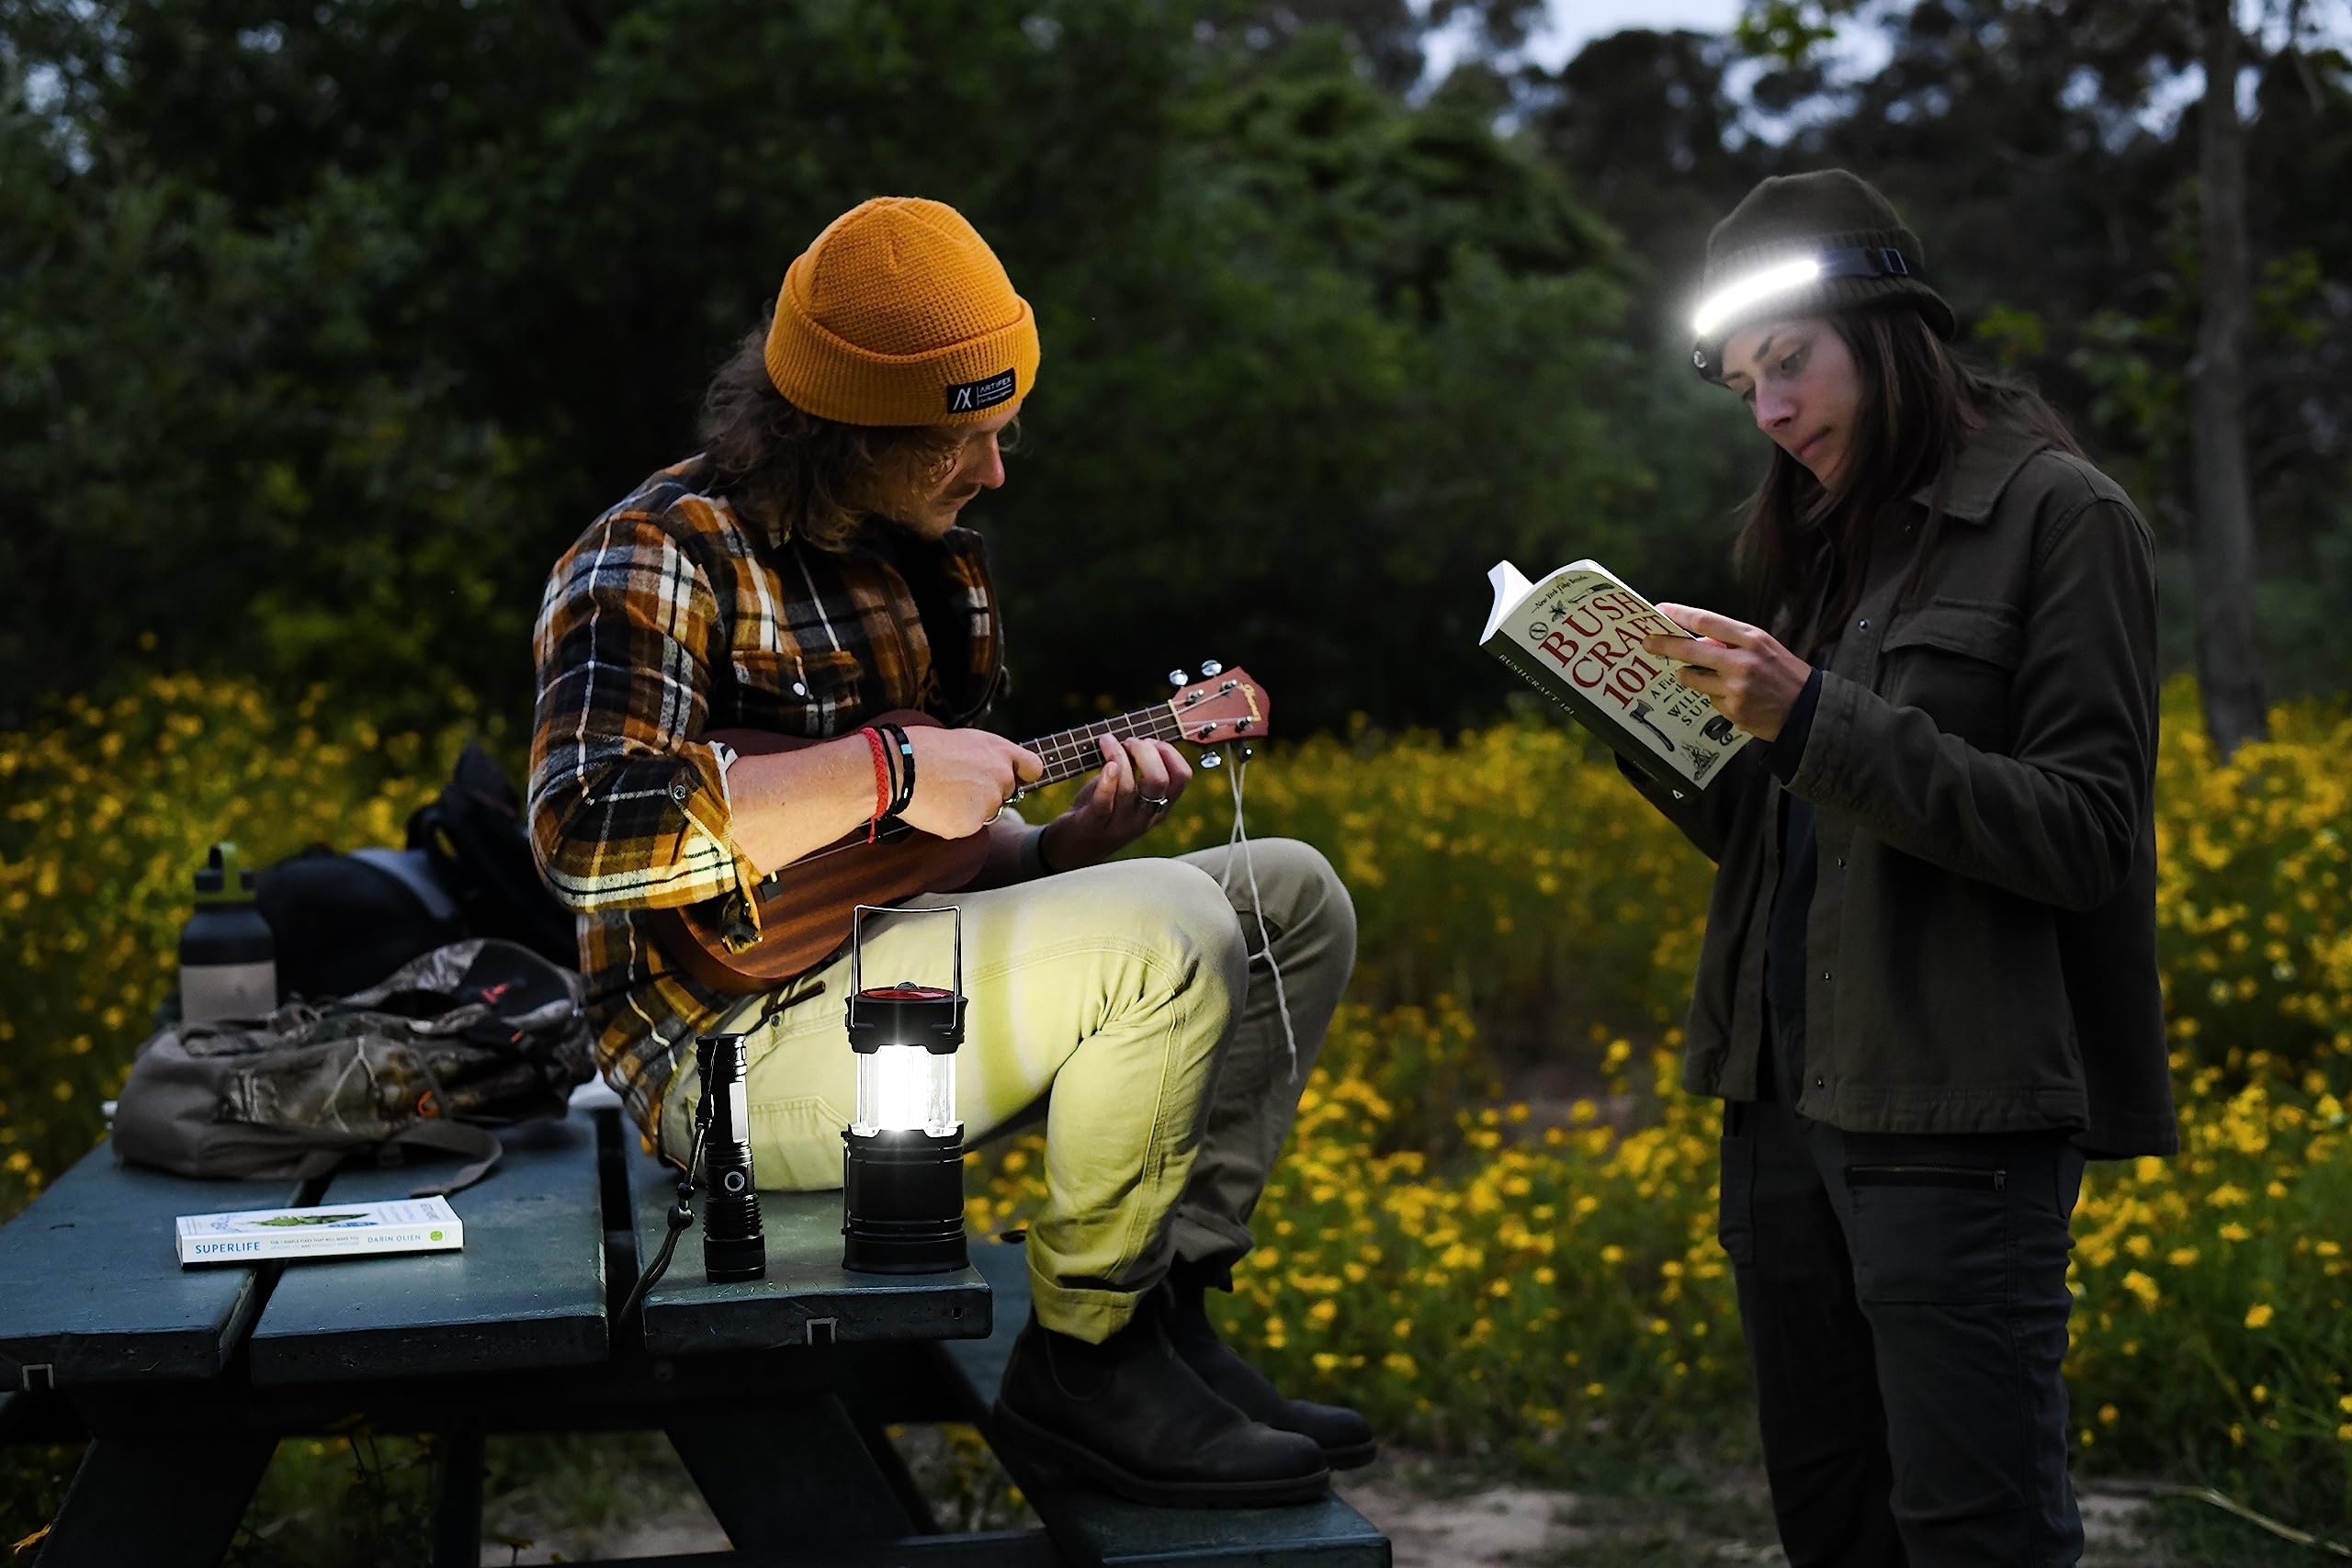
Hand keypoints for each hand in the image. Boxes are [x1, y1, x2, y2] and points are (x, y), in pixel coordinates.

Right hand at [897, 727, 1044, 840]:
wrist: (899, 767)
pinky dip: (951, 822)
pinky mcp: (972, 824)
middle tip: (956, 786)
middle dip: (987, 794)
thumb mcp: (961, 740)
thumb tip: (982, 769)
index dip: (1022, 774)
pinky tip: (934, 807)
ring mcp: (989, 802)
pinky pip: (965, 827)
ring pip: (985, 812)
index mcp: (999, 750)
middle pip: (1005, 794)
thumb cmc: (920, 748)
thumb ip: (981, 757)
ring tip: (940, 793)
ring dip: (968, 809)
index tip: (1015, 778)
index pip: (1032, 767)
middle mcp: (1001, 776)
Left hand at [1041, 736, 1191, 871]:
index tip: (1151, 741)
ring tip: (1107, 741)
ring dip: (1118, 755)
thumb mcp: (1126, 794)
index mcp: (1158, 808)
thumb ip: (1137, 771)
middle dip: (1145, 751)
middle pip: (1159, 780)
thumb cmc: (1099, 811)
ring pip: (1129, 787)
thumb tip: (1142, 738)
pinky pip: (1105, 803)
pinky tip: (1106, 765)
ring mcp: (1120, 825)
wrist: (1069, 849)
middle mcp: (1144, 818)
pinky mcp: (1094, 825)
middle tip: (1129, 741)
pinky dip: (1107, 781)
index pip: (1182, 777)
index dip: (1169, 752)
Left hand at [1641, 604, 1811, 740]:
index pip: (1706, 621)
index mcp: (1752, 639)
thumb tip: (1695, 639)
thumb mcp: (1763, 647)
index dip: (1679, 615)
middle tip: (1646, 642)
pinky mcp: (1732, 710)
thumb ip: (1731, 641)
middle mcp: (1742, 662)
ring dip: (1688, 675)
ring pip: (1692, 678)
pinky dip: (1714, 696)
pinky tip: (1733, 697)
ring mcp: (1736, 688)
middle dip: (1663, 645)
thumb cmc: (1783, 673)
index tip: (1660, 611)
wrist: (1808, 710)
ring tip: (1703, 675)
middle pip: (1689, 650)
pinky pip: (1709, 699)